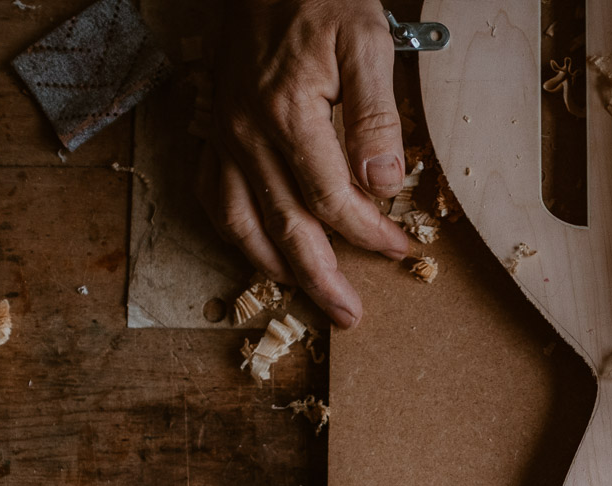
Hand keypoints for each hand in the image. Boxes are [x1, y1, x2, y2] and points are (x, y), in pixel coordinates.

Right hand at [196, 0, 410, 327]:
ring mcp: (223, 135)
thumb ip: (375, 117)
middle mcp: (247, 134)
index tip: (399, 250)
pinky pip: (212, 195)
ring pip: (240, 222)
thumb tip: (383, 184)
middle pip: (285, 227)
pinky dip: (234, 231)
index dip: (368, 234)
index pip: (332, 199)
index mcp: (288, 113)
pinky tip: (258, 250)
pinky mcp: (213, 130)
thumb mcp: (366, 42)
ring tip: (305, 294)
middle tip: (349, 315)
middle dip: (321, 279)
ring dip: (274, 267)